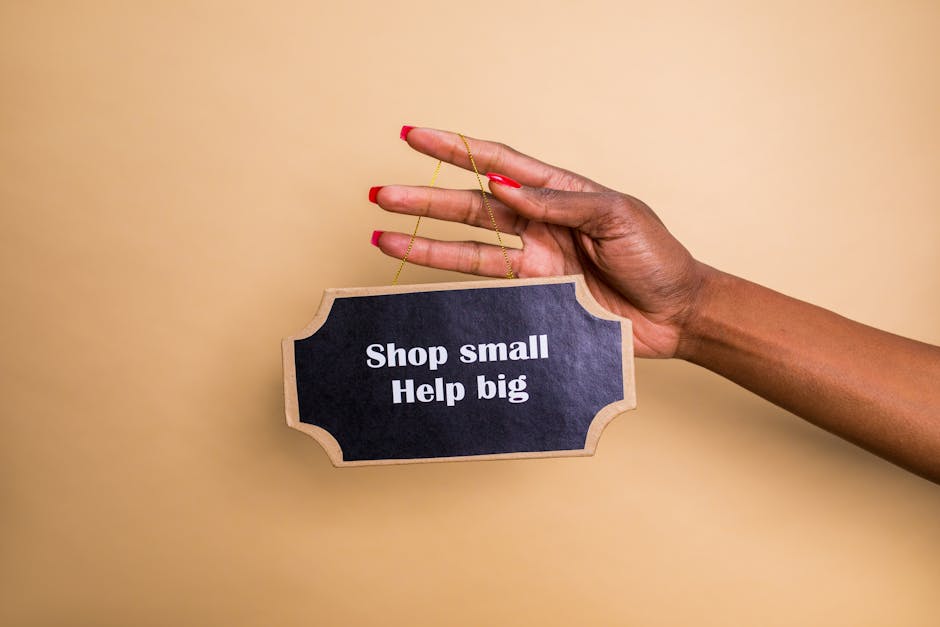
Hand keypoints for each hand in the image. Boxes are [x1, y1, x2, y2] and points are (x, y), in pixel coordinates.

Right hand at [370, 127, 707, 358]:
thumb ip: (558, 203)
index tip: (414, 136)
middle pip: (471, 205)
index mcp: (560, 191)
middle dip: (425, 198)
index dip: (455, 148)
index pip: (498, 162)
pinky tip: (423, 272)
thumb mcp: (616, 216)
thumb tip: (503, 187)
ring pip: (468, 244)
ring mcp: (534, 259)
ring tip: (383, 231)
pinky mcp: (535, 294)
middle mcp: (540, 222)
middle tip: (381, 192)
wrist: (676, 313)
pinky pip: (487, 283)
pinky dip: (455, 278)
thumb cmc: (657, 256)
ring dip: (425, 238)